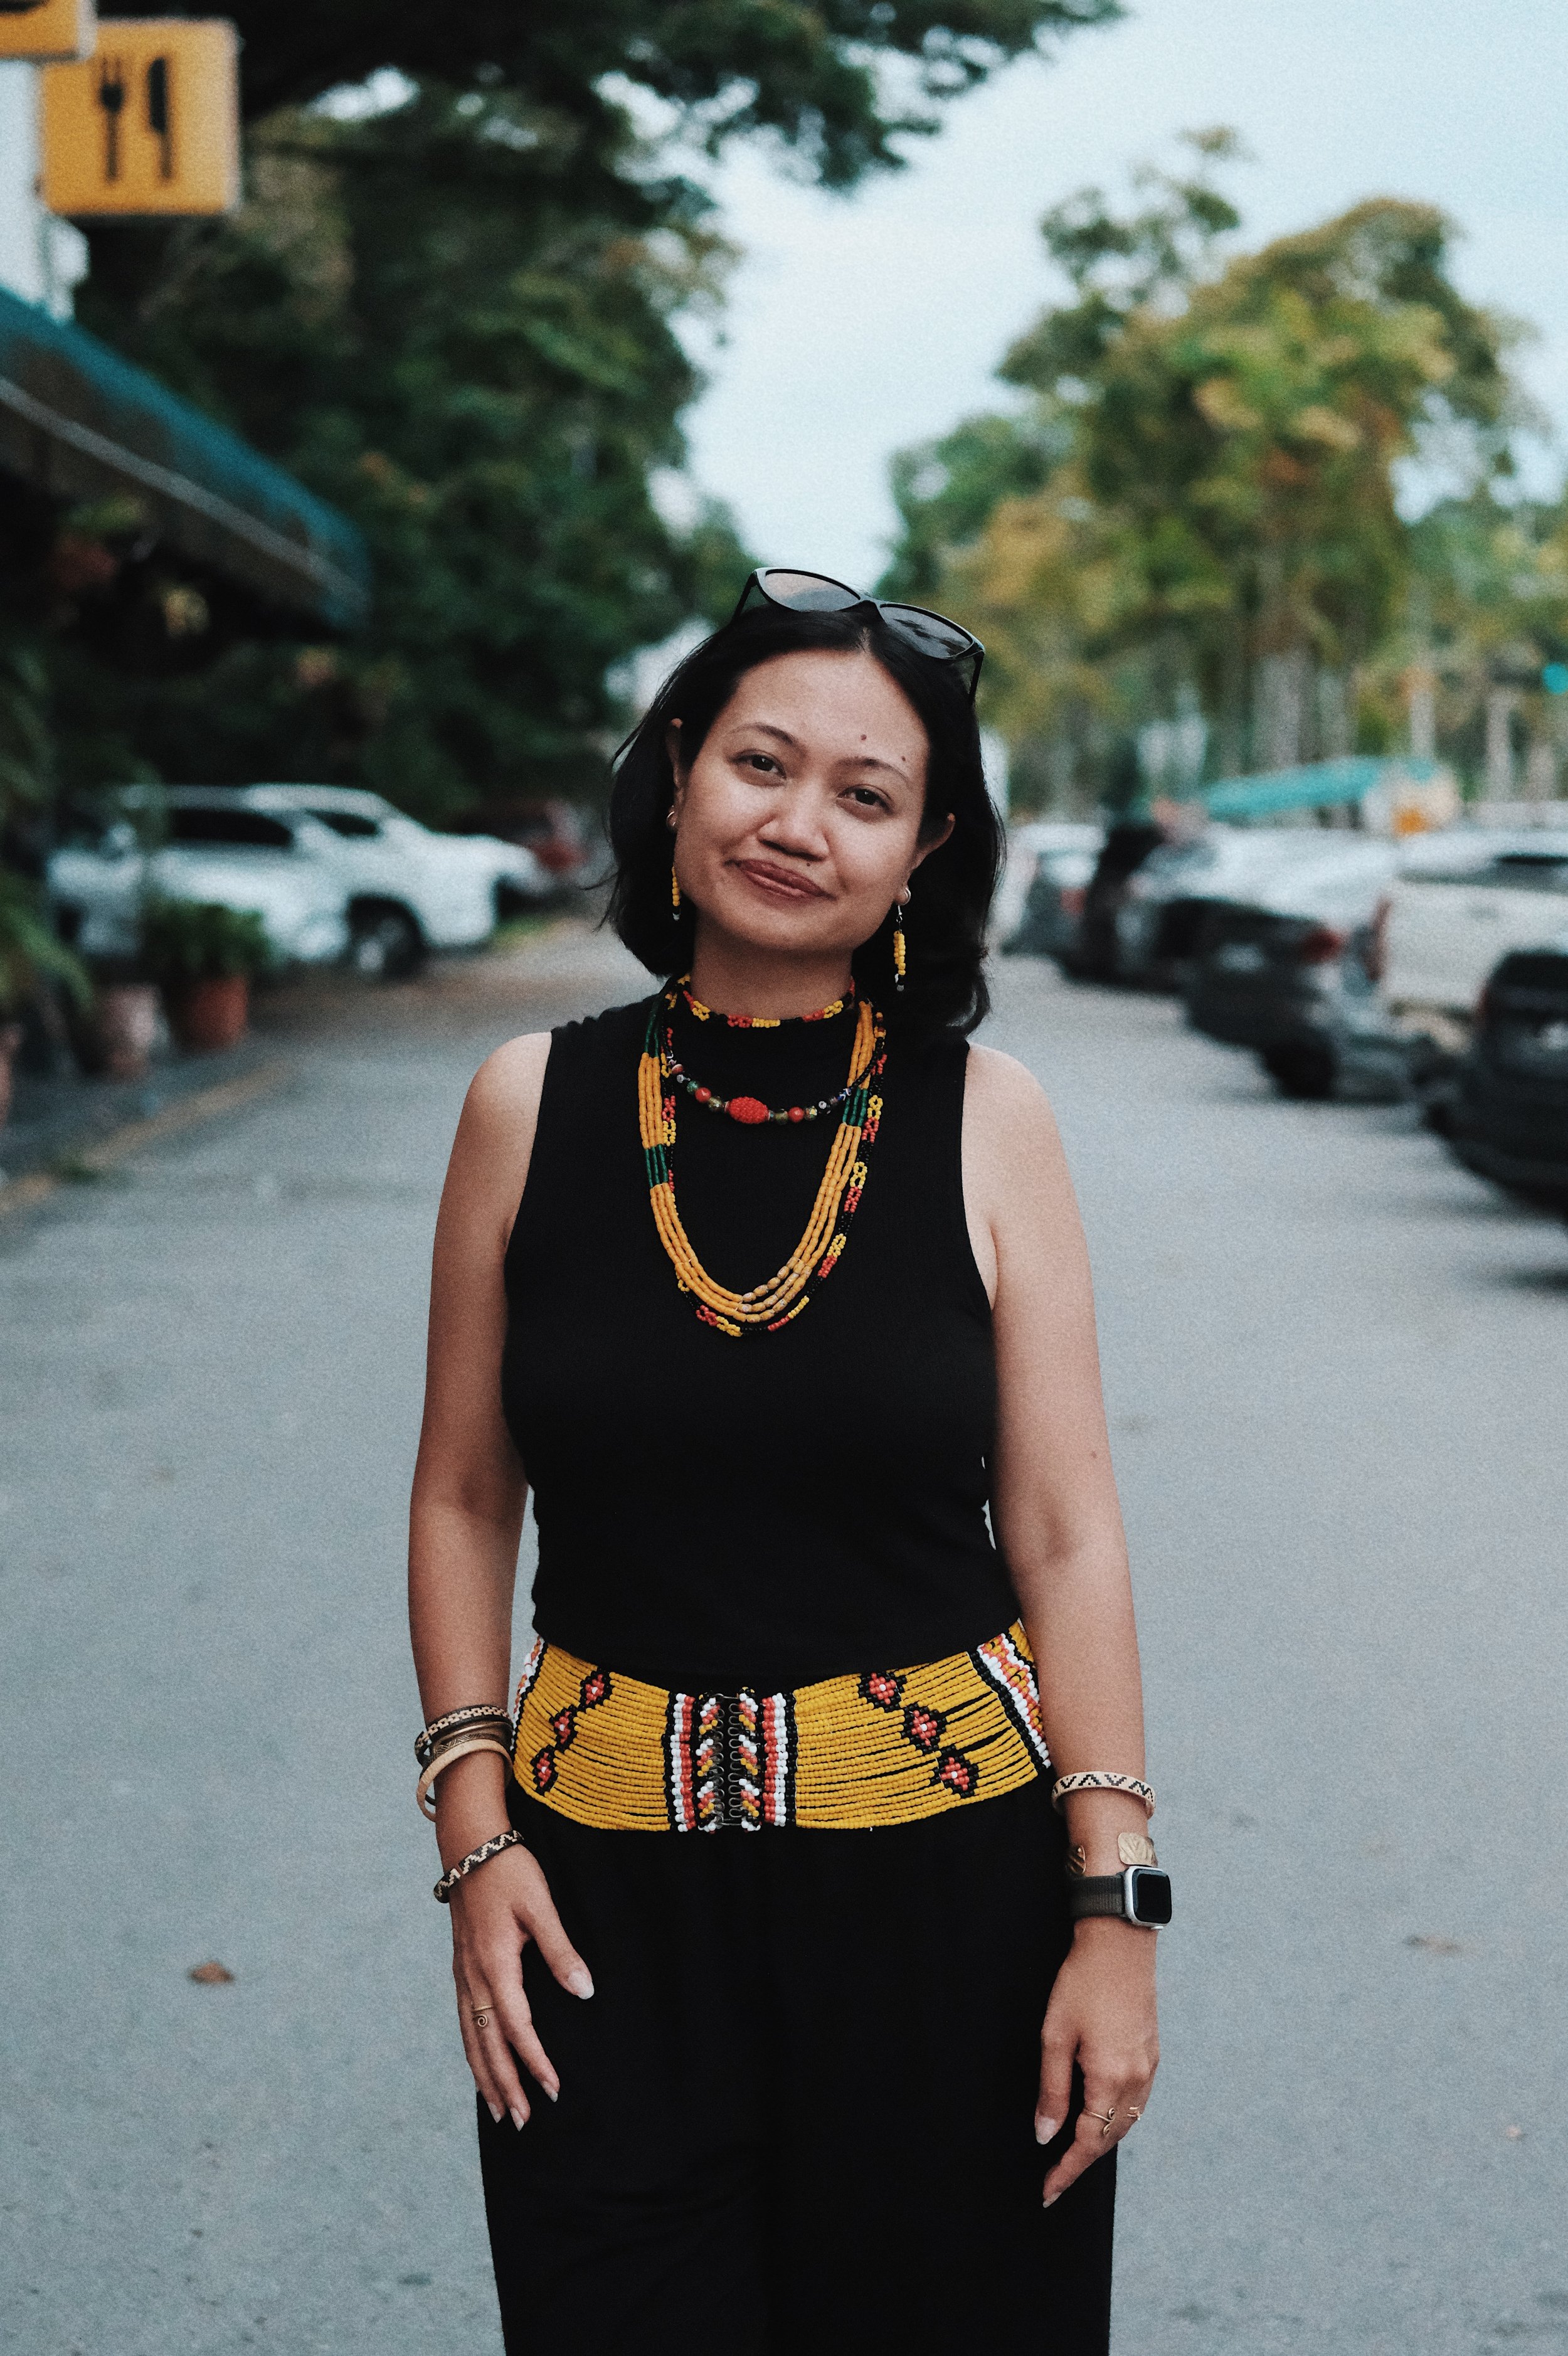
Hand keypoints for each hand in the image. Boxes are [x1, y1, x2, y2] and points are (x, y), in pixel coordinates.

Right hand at [449, 1839, 593, 2128]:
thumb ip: (561, 1950)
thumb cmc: (509, 1871)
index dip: (535, 2061)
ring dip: (484, 2076)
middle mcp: (474, 1977)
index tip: (554, 2089)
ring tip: (498, 2111)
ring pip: (471, 2037)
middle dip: (505, 2085)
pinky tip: (480, 2063)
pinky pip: (465, 2021)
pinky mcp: (461, 1967)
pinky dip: (472, 2050)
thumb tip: (585, 1991)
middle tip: (523, 2122)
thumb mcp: (541, 1906)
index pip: (517, 2026)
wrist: (469, 1843)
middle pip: (488, 2043)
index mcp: (495, 1964)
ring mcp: (463, 1974)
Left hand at [1036, 1919, 1158, 2205]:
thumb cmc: (1082, 1982)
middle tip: (1054, 2179)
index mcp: (1110, 2078)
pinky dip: (1116, 2120)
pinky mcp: (1152, 2054)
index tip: (1047, 2192)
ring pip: (1125, 2123)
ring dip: (1100, 2143)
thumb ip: (1052, 2090)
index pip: (1088, 2142)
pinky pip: (1135, 2103)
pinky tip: (1099, 2119)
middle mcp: (1136, 2080)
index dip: (1066, 2170)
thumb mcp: (1055, 2036)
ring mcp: (1149, 2067)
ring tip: (1072, 2155)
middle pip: (1110, 2138)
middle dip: (1082, 2162)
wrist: (1119, 1943)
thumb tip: (1045, 2135)